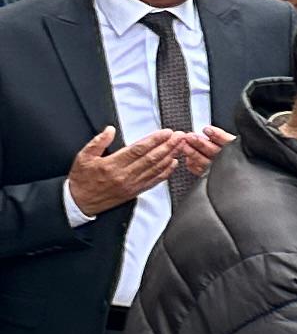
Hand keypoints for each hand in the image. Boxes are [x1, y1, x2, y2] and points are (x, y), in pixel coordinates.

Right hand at [62, 124, 188, 218]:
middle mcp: (124, 175)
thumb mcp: (83, 157)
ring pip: (155, 169)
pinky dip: (165, 172)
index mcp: (112, 165)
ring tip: (180, 146)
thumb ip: (97, 142)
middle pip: (151, 158)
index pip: (138, 150)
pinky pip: (153, 181)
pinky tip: (173, 164)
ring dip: (170, 156)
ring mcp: (131, 185)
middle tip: (180, 136)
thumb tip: (110, 130)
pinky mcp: (134, 192)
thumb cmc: (81, 180)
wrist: (79, 203)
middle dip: (168, 146)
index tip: (166, 132)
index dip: (154, 140)